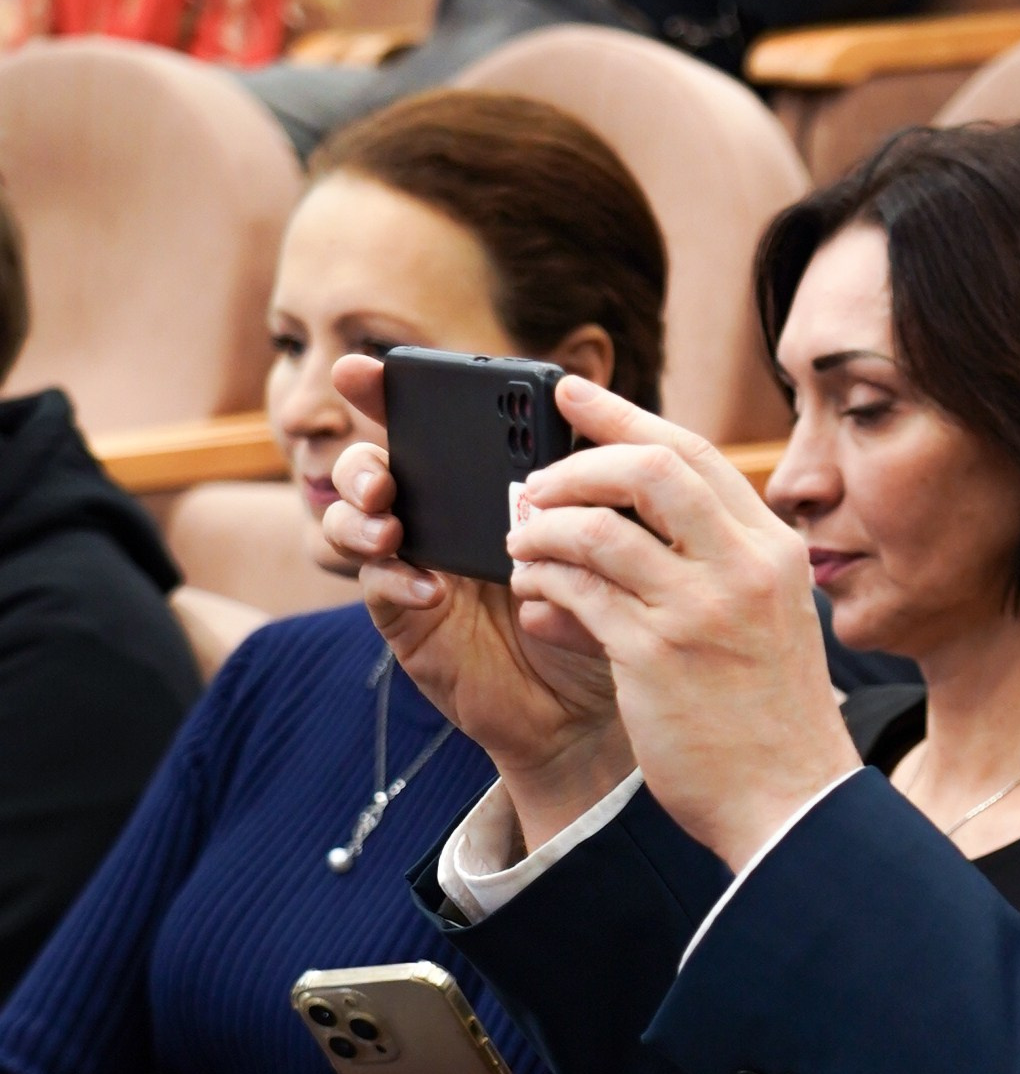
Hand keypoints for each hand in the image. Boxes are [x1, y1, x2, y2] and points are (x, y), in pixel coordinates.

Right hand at [322, 355, 633, 846]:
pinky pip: (380, 588)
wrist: (594, 706)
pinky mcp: (409, 619)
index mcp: (481, 482)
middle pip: (371, 463)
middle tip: (381, 469)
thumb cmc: (605, 612)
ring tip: (391, 525)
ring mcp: (415, 566)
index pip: (426, 424)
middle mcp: (438, 516)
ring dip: (360, 515)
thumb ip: (591, 487)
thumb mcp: (609, 540)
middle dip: (360, 456)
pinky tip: (430, 588)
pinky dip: (394, 579)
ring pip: (354, 521)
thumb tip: (583, 418)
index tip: (360, 367)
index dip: (386, 390)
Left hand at [504, 377, 858, 868]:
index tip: (572, 395)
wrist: (792, 803)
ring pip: (599, 528)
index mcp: (774, 551)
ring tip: (521, 541)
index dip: (623, 416)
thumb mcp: (762, 622)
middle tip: (533, 482)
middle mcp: (744, 567)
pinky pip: (579, 592)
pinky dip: (544, 581)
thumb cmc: (769, 720)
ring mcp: (701, 609)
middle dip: (576, 462)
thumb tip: (617, 522)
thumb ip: (709, 567)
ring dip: (544, 526)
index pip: (693, 453)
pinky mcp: (656, 656)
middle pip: (648, 468)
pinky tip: (532, 592)